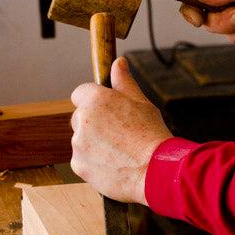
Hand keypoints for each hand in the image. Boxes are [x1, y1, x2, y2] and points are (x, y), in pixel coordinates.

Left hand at [70, 57, 172, 204]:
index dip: (93, 100)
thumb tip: (118, 63)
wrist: (156, 171)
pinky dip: (94, 163)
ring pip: (81, 141)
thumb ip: (124, 82)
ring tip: (120, 152)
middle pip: (79, 118)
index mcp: (95, 99)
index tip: (105, 110)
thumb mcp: (141, 102)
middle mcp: (82, 120)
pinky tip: (114, 165)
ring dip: (94, 144)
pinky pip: (82, 160)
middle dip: (93, 124)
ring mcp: (78, 144)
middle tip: (118, 134)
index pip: (80, 92)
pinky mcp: (79, 166)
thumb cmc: (152, 135)